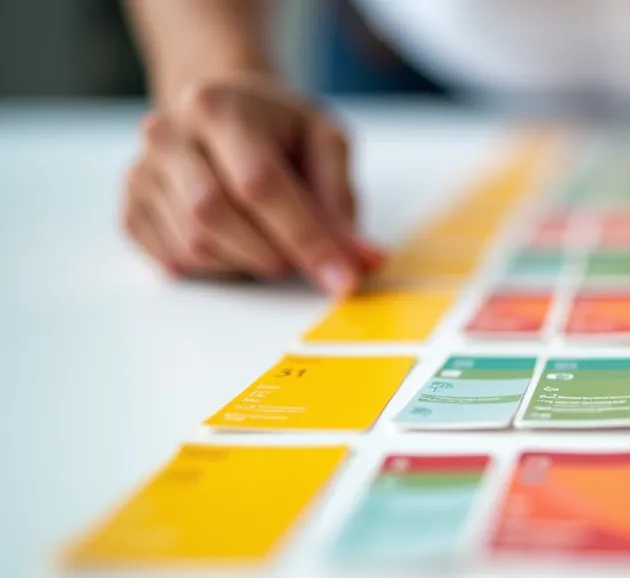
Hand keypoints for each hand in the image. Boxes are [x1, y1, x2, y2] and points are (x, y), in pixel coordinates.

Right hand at [122, 78, 382, 293]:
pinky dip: (215, 269)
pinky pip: (172, 261)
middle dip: (271, 253)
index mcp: (218, 108)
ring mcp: (141, 172)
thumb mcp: (324, 142)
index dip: (304, 238)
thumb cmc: (276, 128)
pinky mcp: (130, 207)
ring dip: (244, 263)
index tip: (341, 279)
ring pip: (193, 247)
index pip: (260, 185)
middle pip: (216, 217)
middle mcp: (167, 135)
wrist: (219, 111)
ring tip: (269, 242)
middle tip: (301, 259)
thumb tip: (360, 260)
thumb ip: (341, 200)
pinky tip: (235, 245)